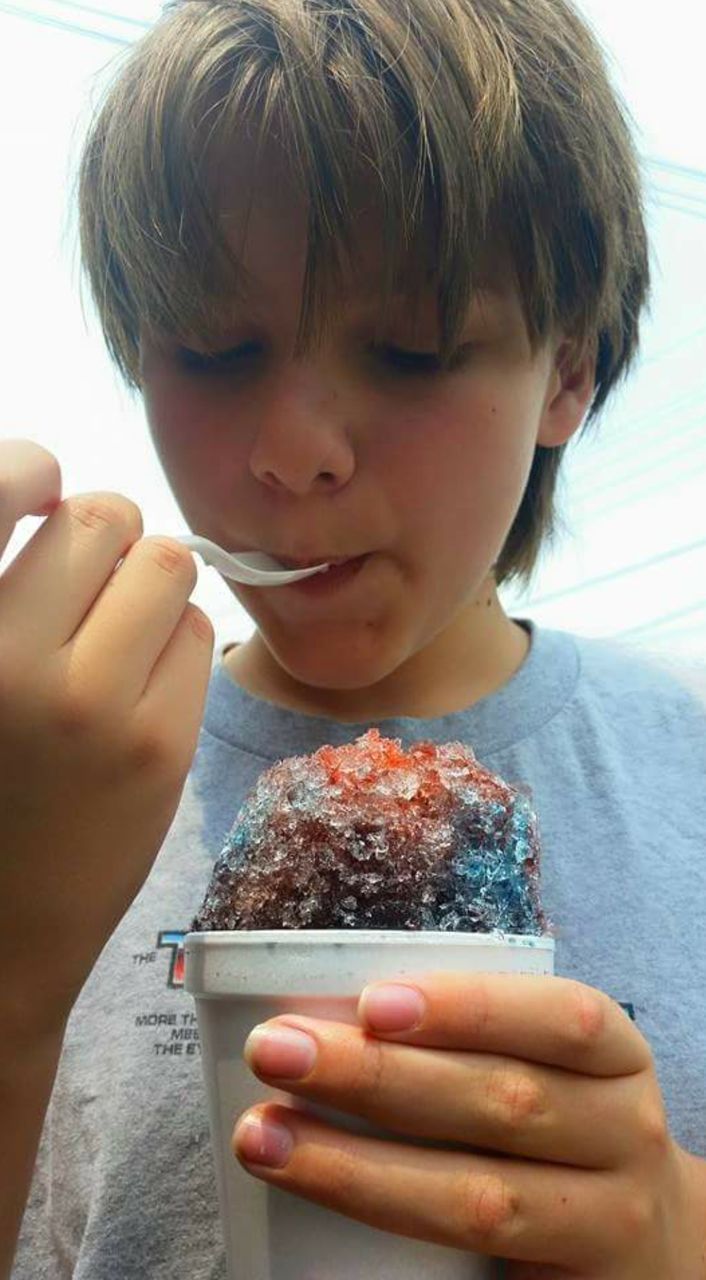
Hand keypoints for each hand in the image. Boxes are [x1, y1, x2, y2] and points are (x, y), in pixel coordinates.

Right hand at [0, 439, 213, 1036]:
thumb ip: (1, 585)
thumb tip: (56, 490)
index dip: (31, 470)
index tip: (41, 487)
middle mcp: (5, 657)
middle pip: (102, 515)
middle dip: (105, 537)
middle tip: (87, 584)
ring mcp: (87, 703)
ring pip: (167, 564)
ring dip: (151, 583)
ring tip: (119, 632)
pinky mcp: (157, 746)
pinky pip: (198, 632)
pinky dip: (178, 642)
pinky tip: (143, 684)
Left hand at [234, 971, 705, 1277]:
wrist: (649, 1242)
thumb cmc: (564, 1127)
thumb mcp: (548, 1068)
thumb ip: (467, 1042)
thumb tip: (323, 1013)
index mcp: (614, 1055)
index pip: (557, 1019)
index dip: (468, 1007)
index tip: (371, 1003)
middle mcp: (623, 1133)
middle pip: (502, 1102)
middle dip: (378, 1077)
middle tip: (275, 1051)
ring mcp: (606, 1220)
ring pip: (479, 1199)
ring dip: (357, 1168)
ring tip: (265, 1137)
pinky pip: (474, 1267)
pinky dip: (394, 1238)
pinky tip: (323, 1224)